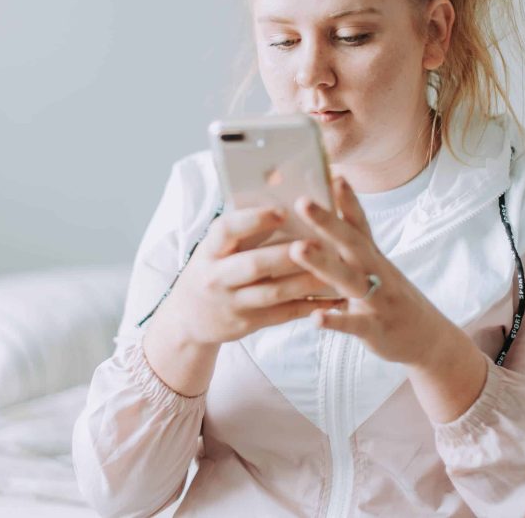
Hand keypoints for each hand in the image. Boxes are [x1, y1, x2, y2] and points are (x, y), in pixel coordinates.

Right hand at [155, 204, 346, 346]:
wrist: (188, 319)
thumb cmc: (212, 270)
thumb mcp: (214, 249)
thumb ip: (243, 230)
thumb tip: (283, 201)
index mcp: (208, 250)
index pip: (226, 230)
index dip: (253, 220)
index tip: (281, 211)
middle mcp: (216, 278)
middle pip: (255, 264)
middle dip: (289, 254)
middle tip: (321, 242)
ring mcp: (231, 304)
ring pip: (274, 292)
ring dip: (307, 280)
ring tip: (335, 267)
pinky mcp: (247, 324)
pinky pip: (283, 314)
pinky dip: (310, 305)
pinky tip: (333, 298)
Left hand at [290, 174, 452, 367]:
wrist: (428, 339)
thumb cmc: (390, 298)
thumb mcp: (373, 270)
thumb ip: (348, 249)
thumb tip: (318, 222)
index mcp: (372, 257)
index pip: (359, 223)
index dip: (347, 199)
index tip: (332, 173)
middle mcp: (377, 273)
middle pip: (351, 243)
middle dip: (327, 221)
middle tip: (302, 201)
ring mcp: (378, 301)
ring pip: (350, 280)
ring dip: (323, 264)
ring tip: (297, 249)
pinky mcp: (376, 330)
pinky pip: (355, 324)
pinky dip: (336, 321)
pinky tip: (315, 317)